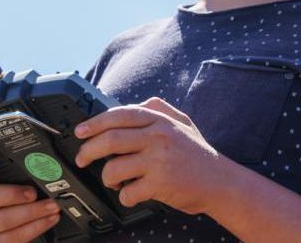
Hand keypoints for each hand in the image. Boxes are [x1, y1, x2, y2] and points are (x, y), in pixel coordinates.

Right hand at [0, 160, 60, 242]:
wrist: (37, 217)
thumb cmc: (33, 191)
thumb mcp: (29, 177)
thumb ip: (30, 169)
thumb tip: (46, 163)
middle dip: (10, 195)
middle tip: (32, 193)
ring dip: (30, 212)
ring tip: (52, 206)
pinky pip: (12, 237)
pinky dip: (36, 227)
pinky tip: (51, 218)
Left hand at [74, 96, 226, 213]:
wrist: (220, 182)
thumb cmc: (199, 155)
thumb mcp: (183, 123)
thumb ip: (160, 110)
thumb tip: (136, 104)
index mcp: (161, 121)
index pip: (119, 115)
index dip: (94, 123)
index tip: (80, 131)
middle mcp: (158, 137)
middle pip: (109, 140)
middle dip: (88, 151)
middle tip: (82, 159)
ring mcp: (158, 161)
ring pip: (113, 168)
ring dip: (107, 178)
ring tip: (114, 180)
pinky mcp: (159, 184)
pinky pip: (127, 192)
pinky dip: (124, 196)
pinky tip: (132, 193)